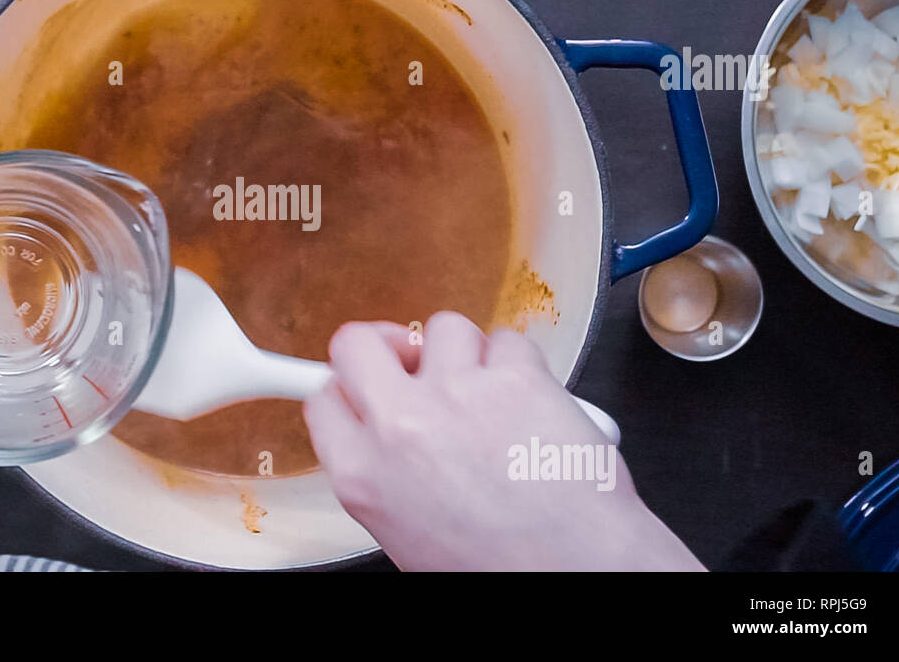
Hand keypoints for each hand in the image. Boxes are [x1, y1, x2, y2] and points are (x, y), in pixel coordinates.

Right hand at [303, 313, 703, 570]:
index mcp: (362, 475)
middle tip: (412, 358)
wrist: (575, 569)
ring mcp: (455, 393)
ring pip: (443, 328)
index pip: (323, 399)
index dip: (348, 386)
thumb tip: (387, 428)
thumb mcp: (406, 532)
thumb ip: (383, 471)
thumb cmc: (500, 565)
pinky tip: (530, 399)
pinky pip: (507, 340)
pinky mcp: (513, 376)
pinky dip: (519, 363)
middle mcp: (398, 426)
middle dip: (385, 345)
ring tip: (491, 394)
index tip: (364, 384)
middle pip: (357, 343)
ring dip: (466, 354)